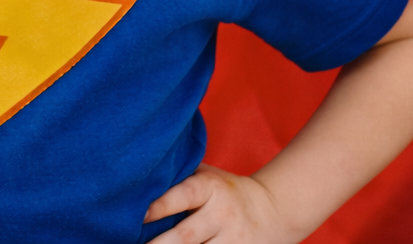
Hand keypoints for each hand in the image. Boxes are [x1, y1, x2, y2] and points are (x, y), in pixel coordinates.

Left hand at [144, 165, 301, 243]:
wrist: (274, 210)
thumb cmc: (225, 189)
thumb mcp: (206, 175)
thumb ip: (179, 176)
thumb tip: (137, 176)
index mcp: (210, 188)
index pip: (183, 196)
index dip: (159, 207)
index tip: (137, 216)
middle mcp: (222, 214)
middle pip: (186, 236)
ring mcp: (233, 240)